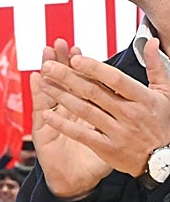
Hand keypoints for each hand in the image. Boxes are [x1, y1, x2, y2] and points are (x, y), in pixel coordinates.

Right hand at [28, 39, 112, 198]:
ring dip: (48, 72)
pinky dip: (37, 94)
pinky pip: (41, 111)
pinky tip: (34, 79)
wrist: (79, 183)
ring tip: (45, 54)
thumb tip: (142, 101)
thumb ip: (126, 117)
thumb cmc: (97, 161)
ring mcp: (54, 120)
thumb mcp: (116, 137)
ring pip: (50, 92)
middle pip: (64, 83)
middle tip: (59, 43)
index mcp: (87, 111)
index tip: (81, 50)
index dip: (82, 67)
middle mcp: (68, 112)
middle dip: (63, 62)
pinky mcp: (44, 131)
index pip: (85, 84)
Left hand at [35, 37, 169, 195]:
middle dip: (68, 77)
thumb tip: (151, 42)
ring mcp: (117, 131)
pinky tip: (47, 115)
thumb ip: (156, 67)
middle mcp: (129, 113)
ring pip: (84, 110)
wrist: (166, 160)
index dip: (93, 68)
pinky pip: (81, 134)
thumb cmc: (163, 123)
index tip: (75, 58)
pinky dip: (63, 125)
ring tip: (44, 84)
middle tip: (48, 66)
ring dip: (61, 96)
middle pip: (93, 92)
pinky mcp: (107, 148)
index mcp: (142, 98)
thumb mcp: (165, 93)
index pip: (114, 79)